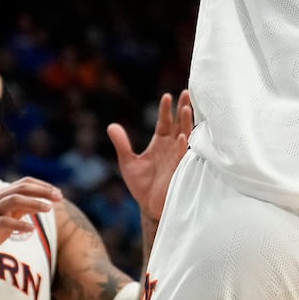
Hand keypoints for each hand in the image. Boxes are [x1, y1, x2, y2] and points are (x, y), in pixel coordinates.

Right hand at [0, 178, 60, 266]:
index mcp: (2, 195)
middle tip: (59, 198)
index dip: (43, 186)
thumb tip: (42, 202)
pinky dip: (20, 225)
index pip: (25, 183)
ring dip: (33, 203)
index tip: (58, 194)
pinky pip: (4, 222)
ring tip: (49, 209)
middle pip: (22, 188)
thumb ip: (22, 209)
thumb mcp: (8, 218)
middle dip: (42, 191)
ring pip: (14, 200)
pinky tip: (32, 229)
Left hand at [108, 90, 193, 220]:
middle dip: (183, 108)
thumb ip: (122, 144)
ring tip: (186, 108)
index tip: (166, 96)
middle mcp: (171, 146)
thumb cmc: (141, 185)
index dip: (166, 109)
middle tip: (186, 92)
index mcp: (160, 142)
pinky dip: (181, 146)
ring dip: (186, 122)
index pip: (165, 121)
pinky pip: (182, 155)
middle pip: (179, 123)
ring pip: (184, 135)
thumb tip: (111, 126)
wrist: (148, 207)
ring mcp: (176, 156)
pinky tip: (182, 136)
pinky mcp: (178, 169)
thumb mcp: (127, 162)